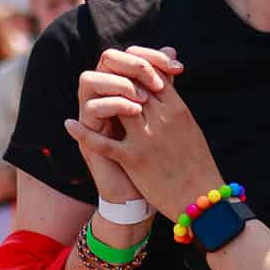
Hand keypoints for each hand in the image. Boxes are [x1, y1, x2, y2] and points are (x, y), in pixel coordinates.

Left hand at [66, 57, 220, 221]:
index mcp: (178, 109)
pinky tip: (69, 125)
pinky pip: (102, 142)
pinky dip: (83, 133)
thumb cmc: (197, 164)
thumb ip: (174, 105)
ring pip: (117, 105)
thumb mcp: (190, 127)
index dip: (135, 70)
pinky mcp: (134, 159)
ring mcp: (146, 138)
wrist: (200, 198)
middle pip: (133, 85)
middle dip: (117, 81)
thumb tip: (165, 85)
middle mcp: (162, 119)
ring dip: (103, 99)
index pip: (153, 75)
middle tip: (101, 80)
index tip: (122, 73)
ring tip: (88, 97)